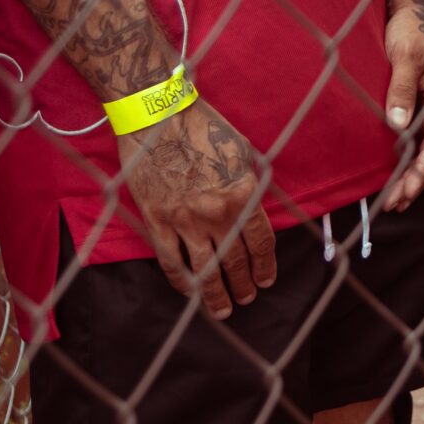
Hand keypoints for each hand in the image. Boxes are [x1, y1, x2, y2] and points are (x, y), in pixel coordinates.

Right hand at [120, 99, 277, 319]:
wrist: (158, 114)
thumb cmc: (203, 125)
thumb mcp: (242, 150)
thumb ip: (250, 183)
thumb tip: (258, 207)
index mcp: (242, 194)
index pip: (261, 241)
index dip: (265, 265)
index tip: (266, 280)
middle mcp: (216, 213)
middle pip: (235, 260)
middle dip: (243, 284)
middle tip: (247, 298)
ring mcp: (185, 220)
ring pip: (205, 270)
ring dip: (216, 294)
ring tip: (223, 309)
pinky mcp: (157, 221)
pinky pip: (171, 262)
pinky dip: (182, 281)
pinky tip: (190, 292)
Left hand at [381, 0, 423, 211]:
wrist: (414, 8)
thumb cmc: (411, 27)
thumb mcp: (405, 55)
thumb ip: (402, 89)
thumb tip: (397, 126)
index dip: (423, 169)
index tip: (405, 189)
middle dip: (419, 181)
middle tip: (396, 203)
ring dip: (416, 175)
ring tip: (395, 198)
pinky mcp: (423, 105)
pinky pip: (422, 139)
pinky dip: (411, 159)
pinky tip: (396, 171)